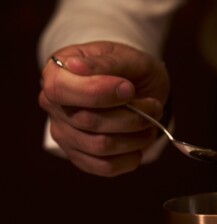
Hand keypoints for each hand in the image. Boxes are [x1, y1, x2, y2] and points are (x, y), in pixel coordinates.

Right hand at [39, 41, 169, 175]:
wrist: (136, 90)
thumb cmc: (128, 70)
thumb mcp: (125, 56)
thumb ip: (105, 63)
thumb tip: (75, 66)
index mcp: (56, 74)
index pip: (62, 90)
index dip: (99, 93)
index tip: (129, 89)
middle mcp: (54, 107)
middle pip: (88, 122)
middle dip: (130, 116)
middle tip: (154, 106)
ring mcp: (65, 135)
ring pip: (100, 146)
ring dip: (135, 137)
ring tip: (150, 123)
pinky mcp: (80, 158)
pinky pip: (105, 167)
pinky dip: (130, 158)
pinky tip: (139, 145)